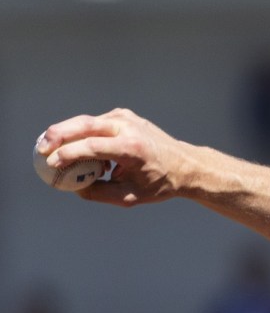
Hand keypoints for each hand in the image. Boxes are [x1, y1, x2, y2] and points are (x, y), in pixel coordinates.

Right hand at [36, 108, 195, 206]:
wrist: (185, 165)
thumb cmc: (158, 183)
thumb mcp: (130, 197)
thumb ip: (99, 193)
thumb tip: (73, 187)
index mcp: (132, 148)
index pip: (92, 146)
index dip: (68, 154)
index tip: (51, 163)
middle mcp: (129, 128)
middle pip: (85, 124)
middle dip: (58, 134)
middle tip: (41, 147)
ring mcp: (126, 118)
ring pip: (87, 121)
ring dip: (68, 133)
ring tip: (53, 150)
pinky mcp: (123, 116)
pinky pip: (96, 123)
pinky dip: (84, 134)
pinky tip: (82, 151)